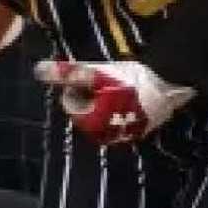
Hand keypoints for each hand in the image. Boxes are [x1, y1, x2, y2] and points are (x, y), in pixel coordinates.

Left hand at [37, 57, 192, 143]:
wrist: (169, 83)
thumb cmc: (128, 79)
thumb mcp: (95, 73)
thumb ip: (67, 73)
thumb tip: (38, 70)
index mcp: (92, 126)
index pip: (71, 104)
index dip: (79, 86)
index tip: (94, 75)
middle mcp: (107, 137)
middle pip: (88, 111)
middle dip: (92, 95)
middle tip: (106, 79)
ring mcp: (126, 136)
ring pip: (105, 115)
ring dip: (107, 100)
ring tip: (118, 85)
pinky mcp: (142, 131)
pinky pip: (123, 118)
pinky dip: (122, 107)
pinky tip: (130, 94)